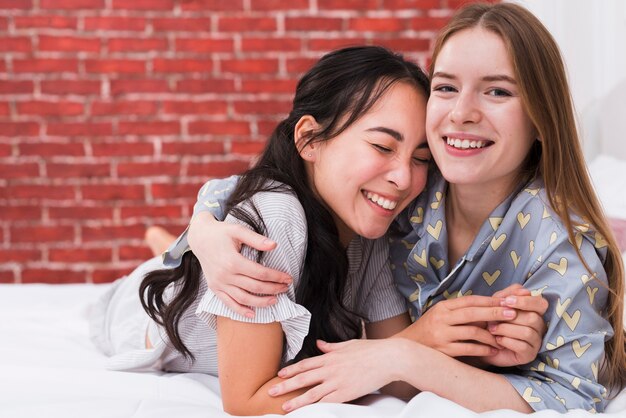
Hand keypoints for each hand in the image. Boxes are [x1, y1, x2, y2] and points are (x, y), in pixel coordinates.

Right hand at [188, 212, 291, 316]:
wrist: (200, 238)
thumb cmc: (221, 232)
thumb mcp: (238, 230)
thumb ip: (256, 239)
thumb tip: (274, 245)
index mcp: (232, 261)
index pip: (260, 273)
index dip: (276, 277)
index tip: (287, 278)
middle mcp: (225, 275)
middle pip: (254, 287)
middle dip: (273, 289)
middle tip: (285, 288)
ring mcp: (219, 283)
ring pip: (243, 298)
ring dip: (261, 302)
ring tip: (274, 300)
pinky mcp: (214, 288)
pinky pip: (228, 303)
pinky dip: (240, 310)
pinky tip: (252, 314)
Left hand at [269, 339, 397, 411]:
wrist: (388, 358)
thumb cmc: (371, 350)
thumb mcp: (348, 344)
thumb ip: (332, 346)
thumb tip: (320, 344)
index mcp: (331, 357)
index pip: (306, 364)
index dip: (291, 369)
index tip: (280, 374)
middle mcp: (331, 369)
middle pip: (303, 378)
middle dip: (286, 385)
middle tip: (272, 392)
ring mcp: (338, 381)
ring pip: (312, 393)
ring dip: (297, 401)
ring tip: (285, 407)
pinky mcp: (347, 392)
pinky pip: (327, 402)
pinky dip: (316, 407)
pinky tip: (308, 412)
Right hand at [399, 295, 516, 356]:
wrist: (410, 345)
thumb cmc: (430, 328)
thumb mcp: (441, 314)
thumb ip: (461, 310)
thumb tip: (488, 306)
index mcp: (443, 307)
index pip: (469, 300)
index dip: (489, 300)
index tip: (506, 301)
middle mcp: (442, 318)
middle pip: (472, 313)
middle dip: (494, 313)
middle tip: (512, 314)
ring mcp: (442, 334)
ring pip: (472, 332)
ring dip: (491, 335)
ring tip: (503, 338)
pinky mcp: (444, 350)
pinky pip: (468, 349)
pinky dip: (483, 349)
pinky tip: (492, 350)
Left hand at [481, 284, 547, 366]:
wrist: (481, 341)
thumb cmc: (491, 320)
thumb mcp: (496, 303)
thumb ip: (508, 294)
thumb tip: (525, 291)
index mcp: (534, 311)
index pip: (541, 303)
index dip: (526, 301)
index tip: (506, 301)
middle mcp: (539, 326)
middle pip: (533, 318)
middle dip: (509, 317)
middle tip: (492, 319)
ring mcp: (536, 342)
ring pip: (527, 332)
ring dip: (505, 329)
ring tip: (492, 329)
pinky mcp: (529, 355)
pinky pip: (523, 346)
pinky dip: (506, 341)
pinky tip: (497, 340)